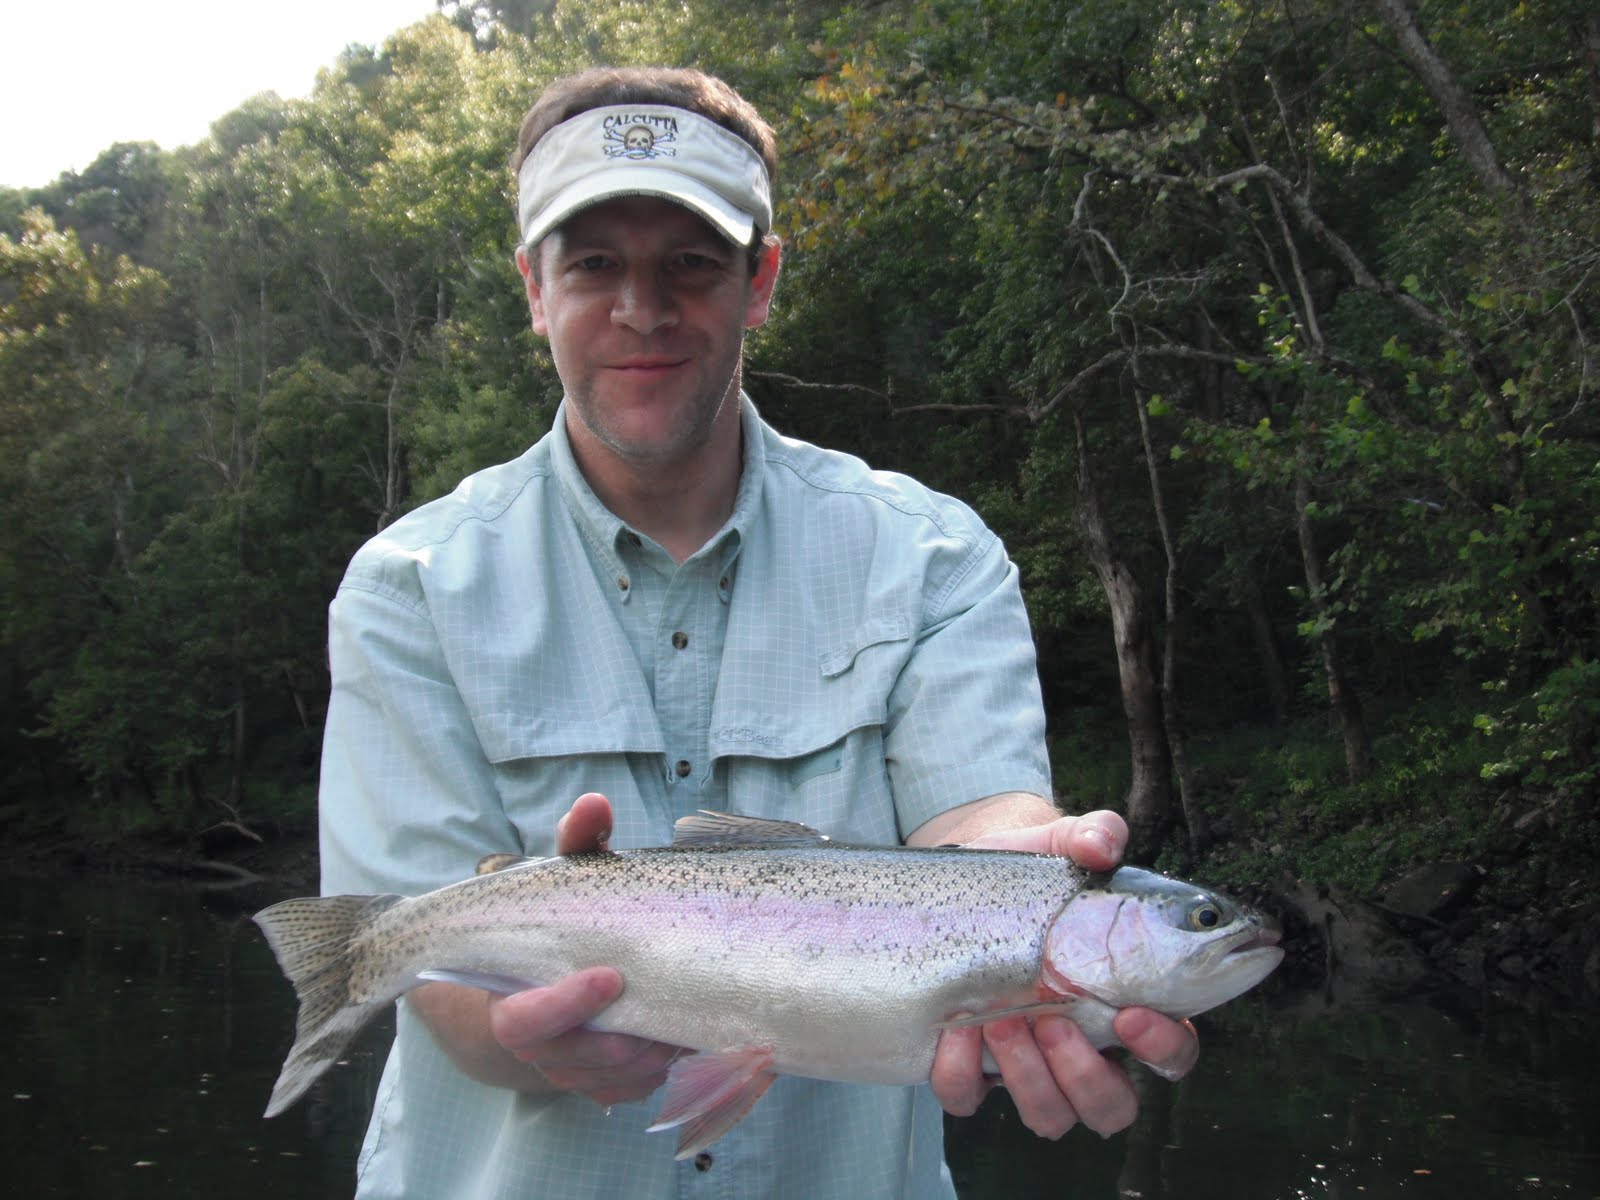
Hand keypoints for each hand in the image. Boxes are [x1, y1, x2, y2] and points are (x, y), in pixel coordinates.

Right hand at [485, 792, 687, 1105]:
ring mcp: (569, 1069)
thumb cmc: (563, 916)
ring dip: (646, 1060)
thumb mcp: (569, 877)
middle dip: (619, 1043)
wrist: (550, 970)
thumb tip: (594, 804)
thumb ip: (579, 842)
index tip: (610, 976)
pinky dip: (658, 1074)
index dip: (563, 1006)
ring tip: (683, 1026)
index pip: (522, 1021)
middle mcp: (536, 1044)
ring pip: (607, 1082)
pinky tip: (687, 1041)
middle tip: (662, 1015)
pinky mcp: (603, 1083)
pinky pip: (631, 1092)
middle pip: (569, 1061)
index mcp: (511, 996)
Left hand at [928, 809, 1199, 1137]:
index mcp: (1125, 1001)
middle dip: (1085, 1077)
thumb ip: (1091, 835)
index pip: (1172, 1053)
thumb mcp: (1059, 844)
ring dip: (1027, 1078)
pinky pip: (968, 1099)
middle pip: (1112, 1107)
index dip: (1163, 1047)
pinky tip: (955, 1027)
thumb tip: (1103, 844)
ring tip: (999, 1018)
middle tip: (1054, 1019)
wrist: (961, 877)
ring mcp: (1027, 1063)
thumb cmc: (1030, 871)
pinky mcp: (970, 1066)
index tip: (1131, 1014)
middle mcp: (1083, 1046)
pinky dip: (961, 1074)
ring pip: (1050, 1116)